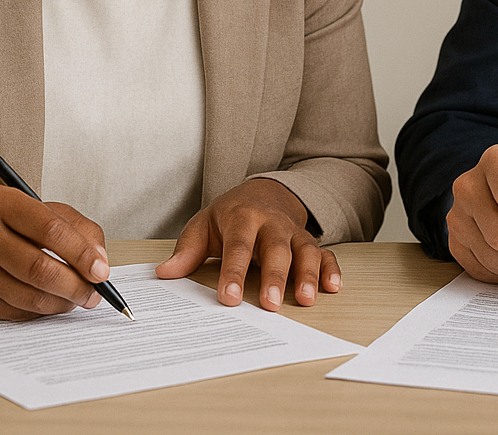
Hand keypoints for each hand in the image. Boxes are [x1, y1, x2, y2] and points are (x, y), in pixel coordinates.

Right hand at [0, 186, 111, 319]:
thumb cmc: (2, 224)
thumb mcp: (37, 209)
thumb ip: (76, 227)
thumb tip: (100, 262)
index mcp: (1, 202)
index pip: (50, 230)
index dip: (81, 253)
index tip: (102, 271)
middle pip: (39, 269)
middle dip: (76, 286)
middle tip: (94, 294)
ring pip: (29, 296)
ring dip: (62, 303)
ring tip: (77, 299)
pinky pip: (14, 312)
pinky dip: (41, 312)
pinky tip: (51, 304)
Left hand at [156, 177, 337, 310]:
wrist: (263, 192)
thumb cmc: (231, 215)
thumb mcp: (204, 225)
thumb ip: (187, 250)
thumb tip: (164, 273)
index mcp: (242, 218)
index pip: (237, 247)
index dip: (233, 273)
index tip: (229, 298)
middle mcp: (271, 224)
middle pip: (275, 249)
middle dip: (274, 277)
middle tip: (270, 304)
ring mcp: (292, 232)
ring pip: (304, 251)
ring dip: (307, 275)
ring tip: (306, 299)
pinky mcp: (308, 241)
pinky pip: (324, 252)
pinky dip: (331, 268)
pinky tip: (333, 287)